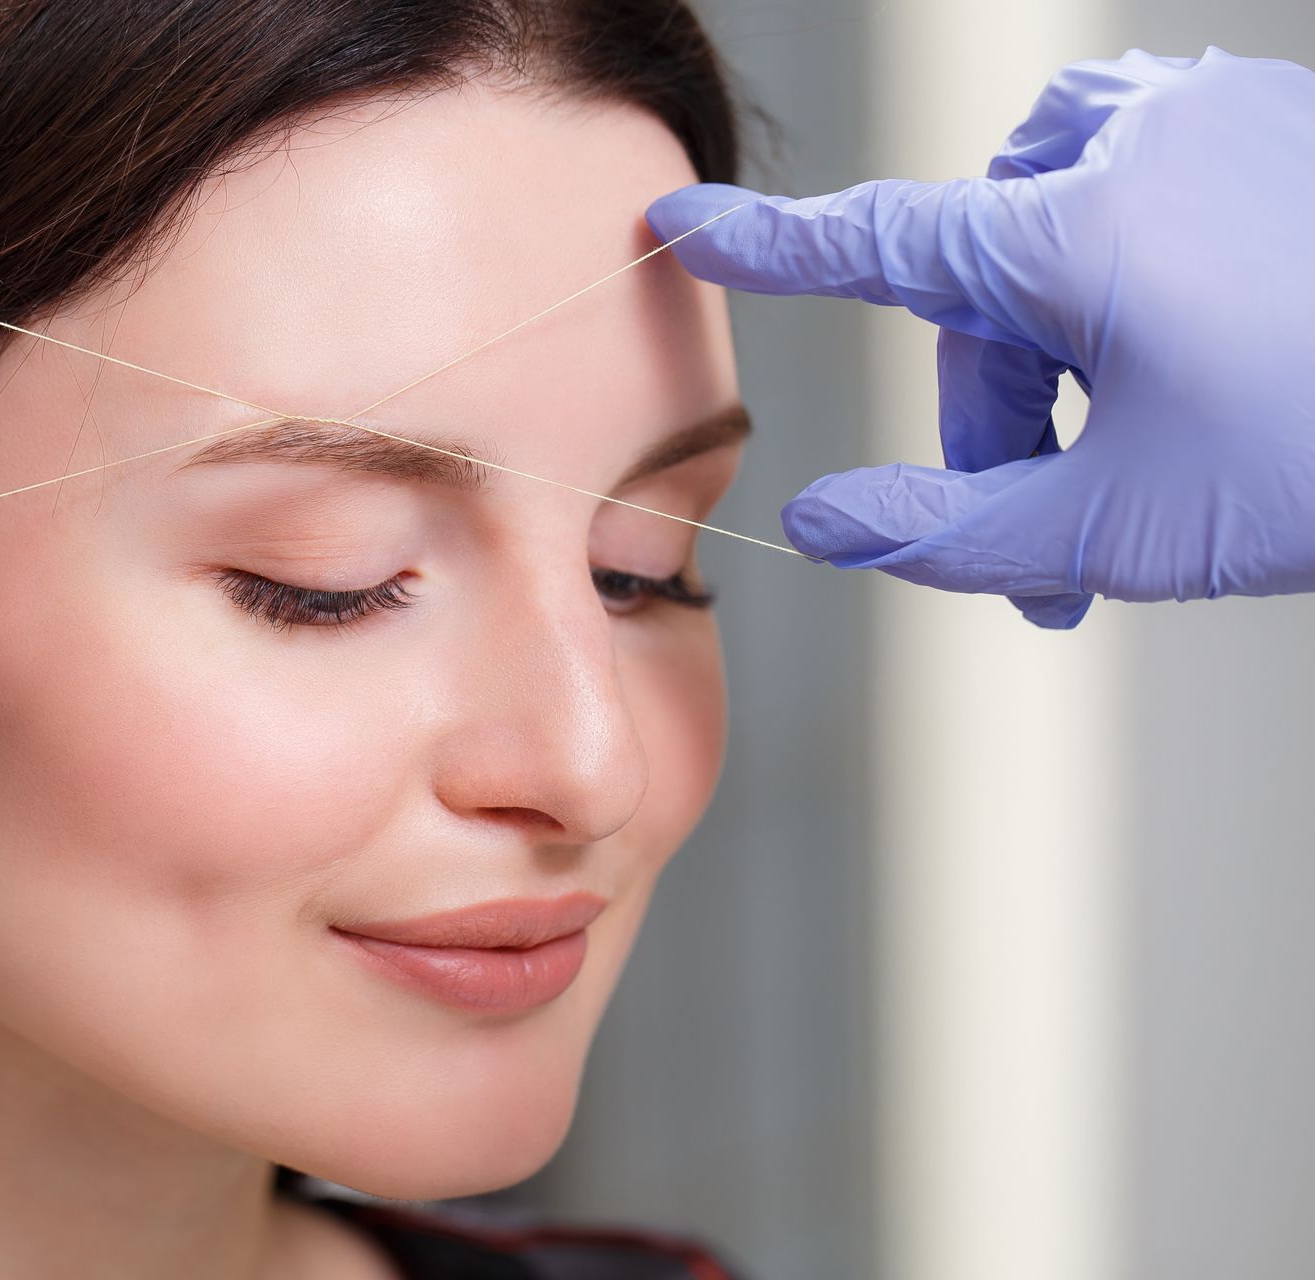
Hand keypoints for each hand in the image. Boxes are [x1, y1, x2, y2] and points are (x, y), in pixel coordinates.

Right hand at [647, 48, 1314, 628]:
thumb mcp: (1116, 527)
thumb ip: (945, 535)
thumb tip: (822, 523)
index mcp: (1076, 234)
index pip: (874, 244)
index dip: (768, 246)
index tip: (682, 218)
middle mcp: (1130, 149)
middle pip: (983, 287)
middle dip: (998, 412)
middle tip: (1043, 527)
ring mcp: (1211, 123)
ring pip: (1055, 239)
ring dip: (1057, 353)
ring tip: (1126, 456)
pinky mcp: (1270, 125)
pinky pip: (1138, 186)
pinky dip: (1124, 280)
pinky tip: (1185, 355)